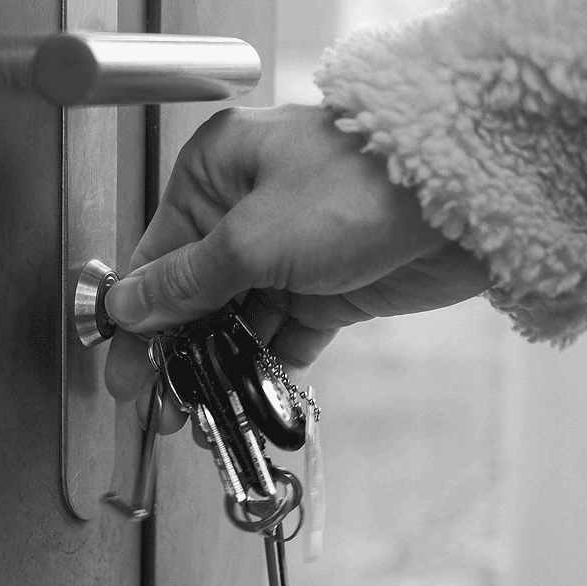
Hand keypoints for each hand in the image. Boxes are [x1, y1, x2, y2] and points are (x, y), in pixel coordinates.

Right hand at [104, 104, 490, 431]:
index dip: (137, 314)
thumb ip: (186, 282)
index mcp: (216, 172)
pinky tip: (249, 397)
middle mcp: (247, 206)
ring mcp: (290, 248)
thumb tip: (128, 306)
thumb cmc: (353, 190)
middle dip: (177, 349)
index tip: (123, 366)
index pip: (159, 251)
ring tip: (202, 413)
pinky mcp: (329, 284)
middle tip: (161, 406)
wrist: (464, 199)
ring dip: (221, 363)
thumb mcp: (251, 239)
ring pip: (239, 316)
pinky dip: (269, 362)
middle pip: (196, 290)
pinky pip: (285, 331)